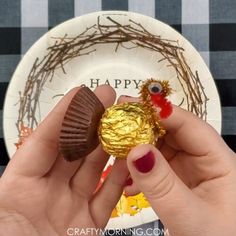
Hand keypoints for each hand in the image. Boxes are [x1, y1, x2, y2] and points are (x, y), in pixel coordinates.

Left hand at [0, 86, 128, 235]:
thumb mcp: (7, 211)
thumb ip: (19, 183)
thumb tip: (34, 144)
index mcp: (18, 187)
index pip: (45, 140)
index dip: (65, 115)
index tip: (83, 94)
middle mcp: (46, 192)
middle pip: (73, 148)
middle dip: (91, 121)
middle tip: (109, 99)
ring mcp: (70, 206)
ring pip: (93, 167)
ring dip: (109, 144)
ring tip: (124, 123)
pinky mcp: (89, 224)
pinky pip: (107, 194)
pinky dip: (120, 175)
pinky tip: (130, 158)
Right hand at [120, 96, 235, 235]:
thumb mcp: (189, 216)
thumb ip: (162, 185)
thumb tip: (136, 151)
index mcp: (219, 160)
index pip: (188, 124)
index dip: (159, 112)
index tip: (130, 104)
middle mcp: (202, 158)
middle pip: (170, 132)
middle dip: (142, 128)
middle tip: (115, 124)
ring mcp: (187, 168)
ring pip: (159, 147)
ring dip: (137, 150)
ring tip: (115, 152)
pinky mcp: (175, 179)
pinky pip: (154, 165)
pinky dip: (138, 170)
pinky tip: (126, 181)